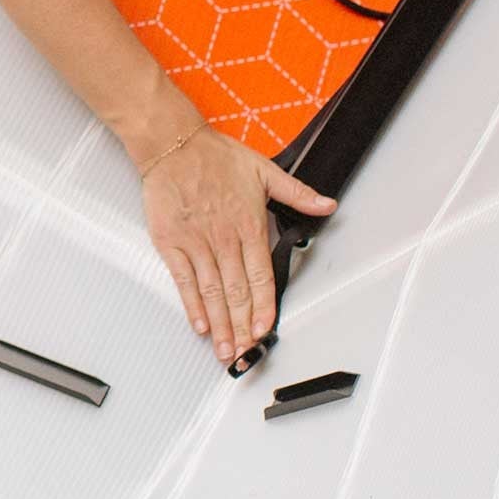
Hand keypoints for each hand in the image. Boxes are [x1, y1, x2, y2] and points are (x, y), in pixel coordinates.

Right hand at [140, 123, 336, 365]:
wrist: (173, 145)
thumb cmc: (214, 156)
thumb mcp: (265, 171)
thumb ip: (298, 193)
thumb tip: (327, 205)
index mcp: (248, 225)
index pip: (260, 276)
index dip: (263, 307)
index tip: (265, 330)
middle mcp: (223, 239)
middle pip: (236, 292)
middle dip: (242, 327)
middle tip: (245, 353)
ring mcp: (196, 243)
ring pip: (212, 292)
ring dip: (220, 324)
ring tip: (225, 349)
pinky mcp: (171, 243)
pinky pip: (183, 280)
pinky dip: (192, 304)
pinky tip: (199, 323)